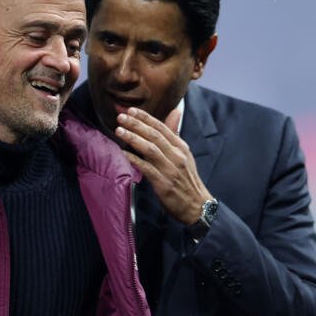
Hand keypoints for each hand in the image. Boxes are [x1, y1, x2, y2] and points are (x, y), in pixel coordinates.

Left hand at [115, 106, 211, 224]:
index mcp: (181, 147)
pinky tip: (123, 153)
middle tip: (121, 117)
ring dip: (133, 138)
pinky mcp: (164, 184)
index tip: (131, 110)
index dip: (146, 117)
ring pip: (150, 149)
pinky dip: (135, 159)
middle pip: (154, 136)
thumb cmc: (187, 179)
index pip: (162, 127)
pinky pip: (147, 169)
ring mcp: (170, 170)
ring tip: (119, 130)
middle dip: (136, 124)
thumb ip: (174, 134)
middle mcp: (177, 156)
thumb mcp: (184, 154)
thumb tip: (174, 112)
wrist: (197, 206)